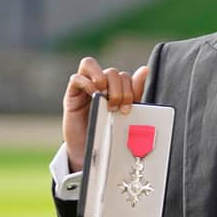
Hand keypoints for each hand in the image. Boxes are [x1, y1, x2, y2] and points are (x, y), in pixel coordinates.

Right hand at [62, 57, 148, 172]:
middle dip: (118, 89)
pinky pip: (76, 78)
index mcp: (114, 87)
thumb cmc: (108, 129)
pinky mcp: (71, 95)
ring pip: (90, 64)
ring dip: (101, 78)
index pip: (124, 76)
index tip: (128, 108)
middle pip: (111, 71)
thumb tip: (145, 69)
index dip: (129, 89)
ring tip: (105, 95)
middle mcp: (99, 84)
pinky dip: (86, 83)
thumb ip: (134, 91)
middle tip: (116, 106)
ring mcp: (84, 87)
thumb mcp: (124, 110)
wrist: (92, 152)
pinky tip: (94, 95)